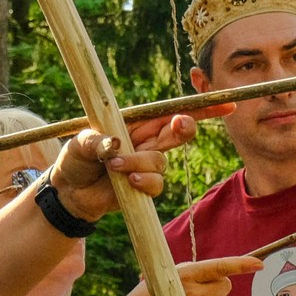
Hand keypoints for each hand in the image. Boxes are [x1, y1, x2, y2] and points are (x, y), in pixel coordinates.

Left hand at [49, 117, 196, 223]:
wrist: (70, 192)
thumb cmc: (76, 160)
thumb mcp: (79, 143)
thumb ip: (95, 140)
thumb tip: (114, 143)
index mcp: (135, 124)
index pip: (168, 111)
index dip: (198, 107)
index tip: (225, 103)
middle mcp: (146, 142)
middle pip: (178, 133)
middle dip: (184, 128)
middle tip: (178, 125)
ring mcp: (146, 165)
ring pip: (160, 161)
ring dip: (139, 162)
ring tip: (114, 165)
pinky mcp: (144, 187)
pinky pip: (156, 184)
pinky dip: (143, 181)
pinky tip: (128, 180)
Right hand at [132, 256, 260, 295]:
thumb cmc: (155, 292)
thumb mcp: (170, 272)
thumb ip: (196, 272)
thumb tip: (222, 273)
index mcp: (186, 274)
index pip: (219, 267)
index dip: (241, 264)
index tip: (259, 264)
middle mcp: (194, 292)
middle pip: (226, 285)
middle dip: (218, 285)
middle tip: (200, 289)